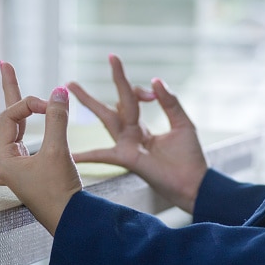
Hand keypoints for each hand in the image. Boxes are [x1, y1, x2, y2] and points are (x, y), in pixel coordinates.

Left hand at [0, 62, 81, 234]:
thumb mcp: (58, 152)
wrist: (70, 220)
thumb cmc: (60, 191)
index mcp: (4, 156)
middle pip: (1, 118)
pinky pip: (9, 167)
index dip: (34, 105)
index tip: (53, 104)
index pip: (14, 116)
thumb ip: (57, 119)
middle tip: (3, 65)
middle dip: (3, 90)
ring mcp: (15, 168)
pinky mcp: (27, 176)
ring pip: (7, 134)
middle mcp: (6, 161)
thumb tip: (58, 90)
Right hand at [68, 54, 206, 212]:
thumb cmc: (190, 158)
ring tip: (71, 86)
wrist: (194, 183)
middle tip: (72, 82)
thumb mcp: (182, 124)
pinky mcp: (126, 158)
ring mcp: (126, 145)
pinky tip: (71, 155)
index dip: (138, 91)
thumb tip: (155, 80)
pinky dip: (86, 156)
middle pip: (109, 108)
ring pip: (106, 118)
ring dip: (89, 102)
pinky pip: (102, 155)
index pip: (130, 101)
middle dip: (94, 93)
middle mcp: (130, 135)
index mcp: (141, 127)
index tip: (151, 93)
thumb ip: (170, 102)